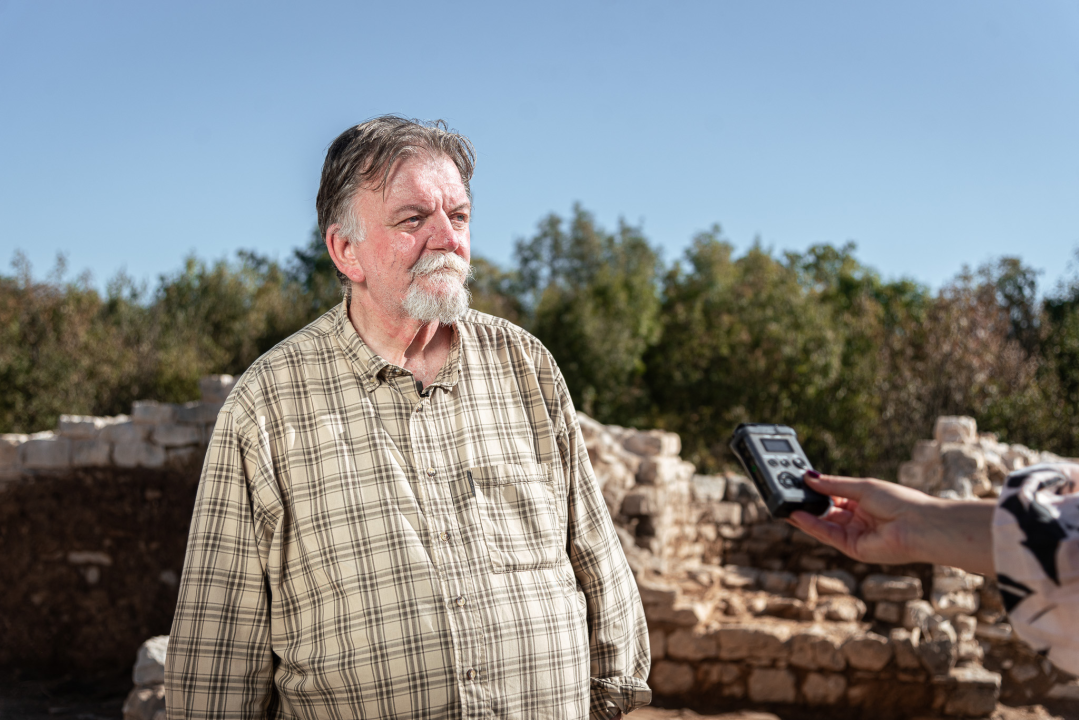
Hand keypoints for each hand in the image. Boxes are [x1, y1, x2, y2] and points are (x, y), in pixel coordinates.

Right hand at [788, 471, 995, 574]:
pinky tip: (797, 516)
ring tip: (785, 504)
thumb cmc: (900, 502)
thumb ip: (833, 485)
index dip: (817, 490)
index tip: (798, 482)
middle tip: (787, 493)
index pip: (834, 496)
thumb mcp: (862, 487)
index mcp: (864, 503)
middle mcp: (858, 520)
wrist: (920, 525)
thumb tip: (809, 477)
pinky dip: (811, 526)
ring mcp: (855, 535)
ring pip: (823, 525)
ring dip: (804, 515)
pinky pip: (827, 535)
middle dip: (807, 503)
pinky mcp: (853, 549)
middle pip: (826, 511)